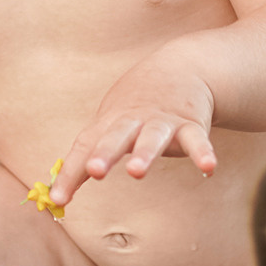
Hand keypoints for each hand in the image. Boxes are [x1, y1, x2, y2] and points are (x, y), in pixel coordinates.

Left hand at [48, 58, 216, 207]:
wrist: (181, 67)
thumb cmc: (135, 105)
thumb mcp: (109, 123)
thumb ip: (87, 156)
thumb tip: (57, 194)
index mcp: (110, 122)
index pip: (85, 146)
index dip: (70, 173)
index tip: (57, 198)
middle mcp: (133, 120)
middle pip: (116, 136)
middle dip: (105, 153)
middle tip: (95, 170)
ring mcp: (162, 121)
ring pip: (152, 137)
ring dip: (145, 153)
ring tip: (136, 172)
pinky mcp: (190, 123)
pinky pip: (197, 139)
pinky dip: (203, 152)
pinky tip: (208, 167)